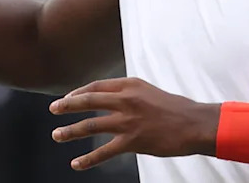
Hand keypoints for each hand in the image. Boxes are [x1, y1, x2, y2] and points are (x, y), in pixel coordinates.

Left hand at [48, 77, 220, 170]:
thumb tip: (113, 100)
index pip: (96, 86)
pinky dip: (88, 159)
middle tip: (53, 109)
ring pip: (91, 125)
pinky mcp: (132, 140)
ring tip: (57, 135)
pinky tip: (77, 163)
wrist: (194, 124)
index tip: (68, 97)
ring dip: (70, 131)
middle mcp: (126, 100)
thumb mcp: (150, 92)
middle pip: (88, 101)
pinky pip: (104, 151)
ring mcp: (127, 120)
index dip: (79, 92)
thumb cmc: (177, 109)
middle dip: (67, 105)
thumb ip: (130, 94)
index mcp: (130, 85)